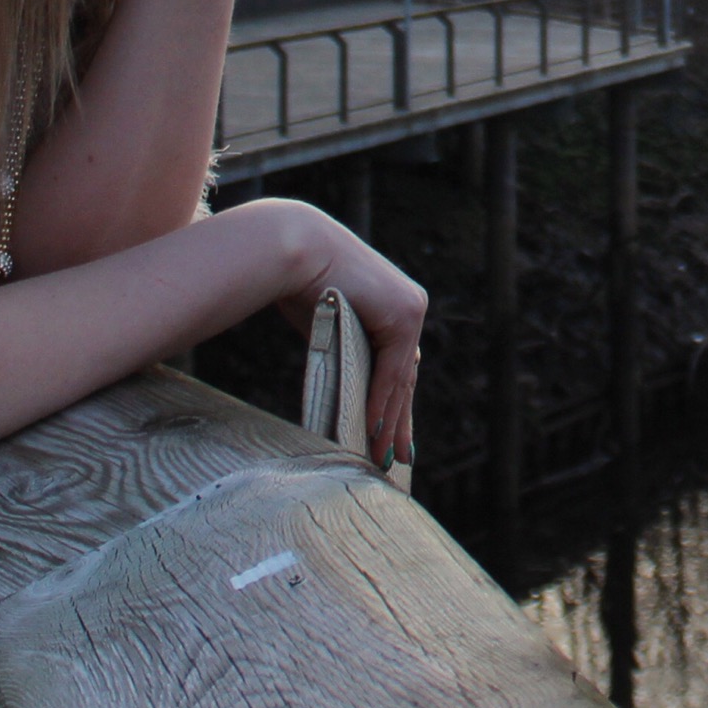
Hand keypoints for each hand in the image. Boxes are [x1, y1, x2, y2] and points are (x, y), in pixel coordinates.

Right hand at [271, 203, 426, 469]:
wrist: (297, 249)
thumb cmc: (302, 282)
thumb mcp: (332, 323)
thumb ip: (347, 349)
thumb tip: (347, 385)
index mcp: (395, 307)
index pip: (398, 366)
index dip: (395, 405)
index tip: (391, 436)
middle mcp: (409, 308)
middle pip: (405, 377)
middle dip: (400, 422)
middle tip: (398, 458)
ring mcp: (410, 310)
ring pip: (401, 379)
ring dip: (390, 421)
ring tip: (383, 456)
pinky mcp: (404, 315)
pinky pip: (392, 370)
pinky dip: (382, 403)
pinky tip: (376, 430)